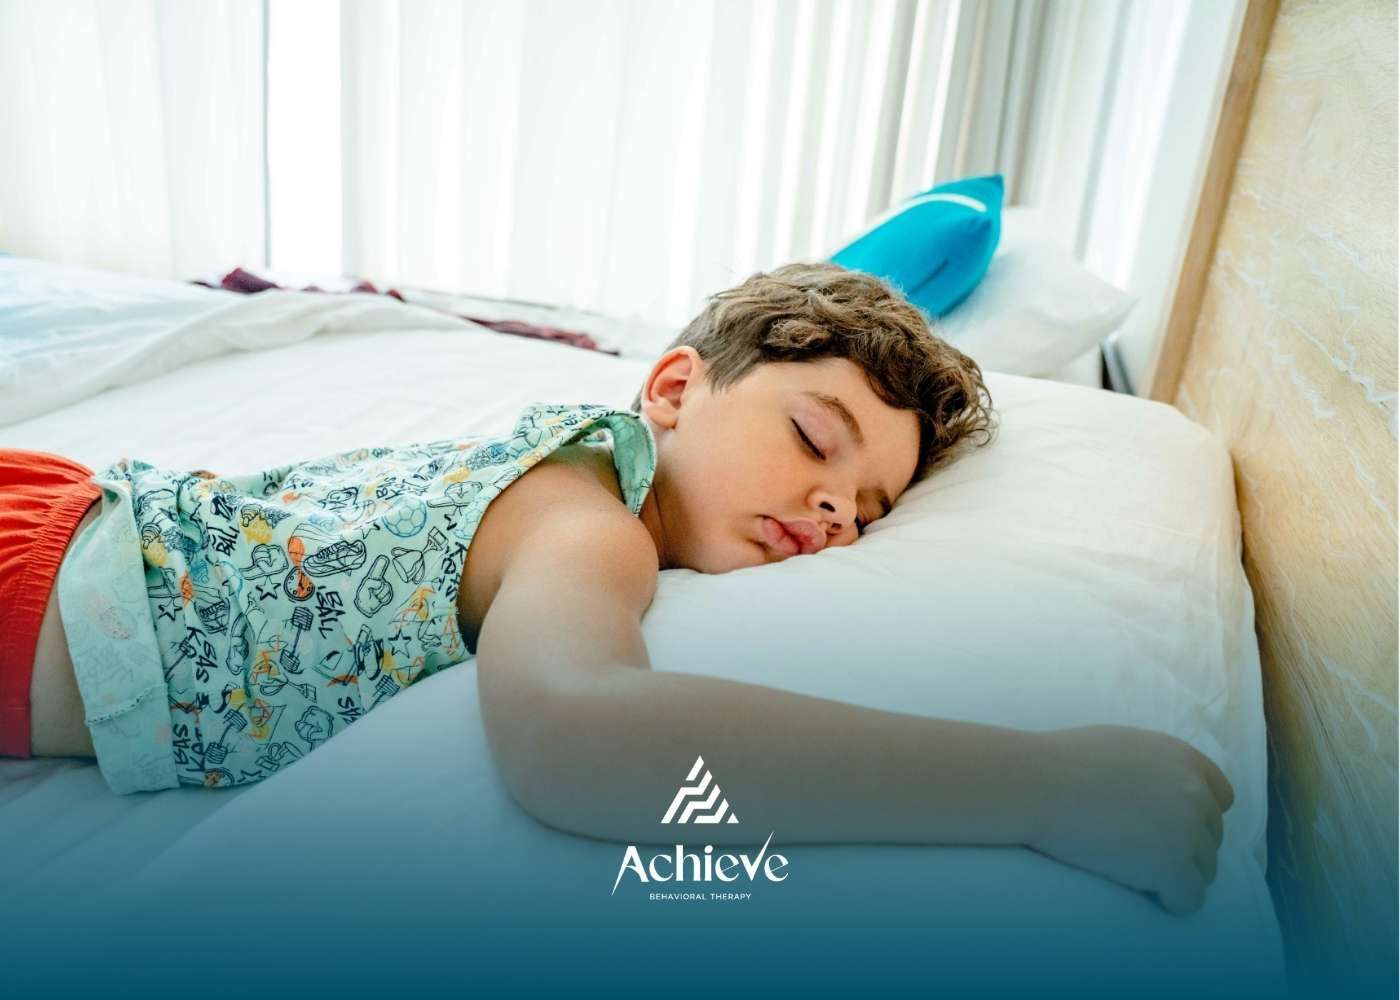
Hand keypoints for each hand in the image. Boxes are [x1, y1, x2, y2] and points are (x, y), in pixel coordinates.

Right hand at [1026, 724, 1234, 915]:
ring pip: (1204, 871)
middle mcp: (1194, 792)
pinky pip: (1190, 899)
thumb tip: (1163, 790)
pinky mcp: (1172, 866)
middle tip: (1138, 853)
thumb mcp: (1122, 745)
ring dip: (1174, 874)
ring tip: (1133, 870)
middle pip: (1212, 838)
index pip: (1221, 798)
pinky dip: (1170, 900)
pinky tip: (1142, 891)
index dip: (1195, 817)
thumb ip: (1156, 765)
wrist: (1035, 783)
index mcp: (1184, 759)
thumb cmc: (1061, 762)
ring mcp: (1186, 830)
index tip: (1166, 828)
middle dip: (1182, 848)